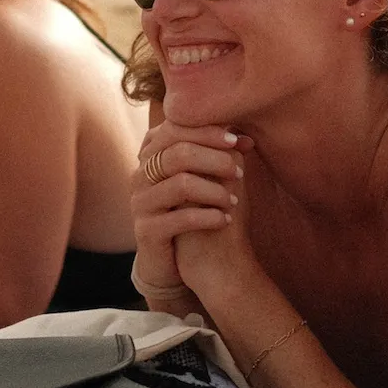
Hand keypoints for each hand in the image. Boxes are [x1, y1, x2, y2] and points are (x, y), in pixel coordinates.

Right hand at [130, 120, 256, 308]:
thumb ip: (219, 157)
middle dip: (215, 160)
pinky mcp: (146, 231)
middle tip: (239, 173)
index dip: (207, 131)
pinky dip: (209, 218)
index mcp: (151, 156)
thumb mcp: (202, 180)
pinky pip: (180, 219)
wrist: (169, 260)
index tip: (235, 141)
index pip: (175, 128)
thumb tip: (247, 140)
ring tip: (234, 202)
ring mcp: (141, 203)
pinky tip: (225, 221)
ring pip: (181, 185)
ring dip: (215, 191)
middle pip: (178, 153)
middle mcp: (140, 175)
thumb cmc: (189, 210)